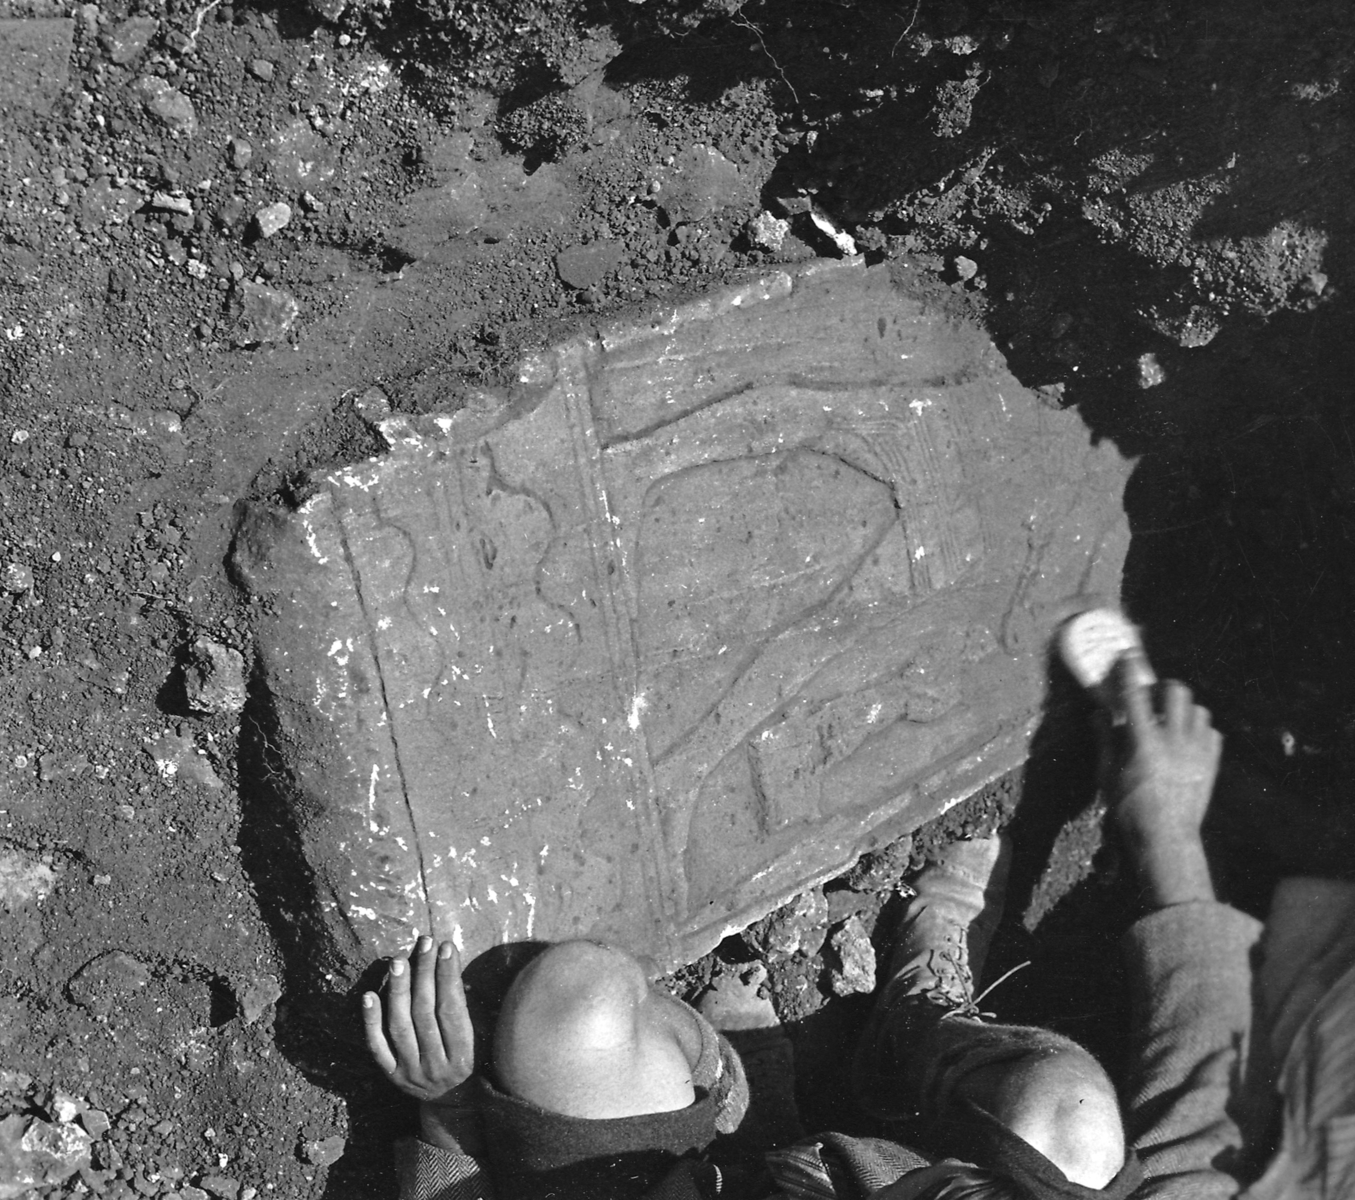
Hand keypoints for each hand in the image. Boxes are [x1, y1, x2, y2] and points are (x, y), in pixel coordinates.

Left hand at [363, 936, 475, 1103]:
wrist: (449, 1101)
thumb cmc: (466, 1059)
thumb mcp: (476, 1038)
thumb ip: (463, 1008)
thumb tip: (448, 965)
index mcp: (462, 1055)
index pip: (452, 1009)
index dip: (449, 976)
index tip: (446, 947)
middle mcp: (435, 1065)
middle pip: (425, 1013)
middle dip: (425, 974)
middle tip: (423, 944)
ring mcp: (410, 1072)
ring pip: (400, 1026)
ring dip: (398, 990)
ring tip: (398, 961)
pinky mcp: (390, 1074)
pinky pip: (377, 1046)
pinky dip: (372, 1021)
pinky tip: (369, 995)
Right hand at [1102, 666, 1221, 908]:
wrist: (1167, 838)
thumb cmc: (1129, 809)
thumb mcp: (1107, 775)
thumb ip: (1105, 739)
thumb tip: (1099, 712)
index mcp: (1144, 742)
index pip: (1136, 694)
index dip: (1130, 670)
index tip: (1127, 656)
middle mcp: (1174, 740)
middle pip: (1177, 691)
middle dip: (1163, 687)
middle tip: (1151, 697)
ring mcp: (1198, 751)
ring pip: (1199, 709)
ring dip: (1183, 709)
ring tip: (1171, 720)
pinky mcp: (1212, 763)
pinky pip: (1212, 731)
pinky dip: (1199, 730)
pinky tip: (1186, 741)